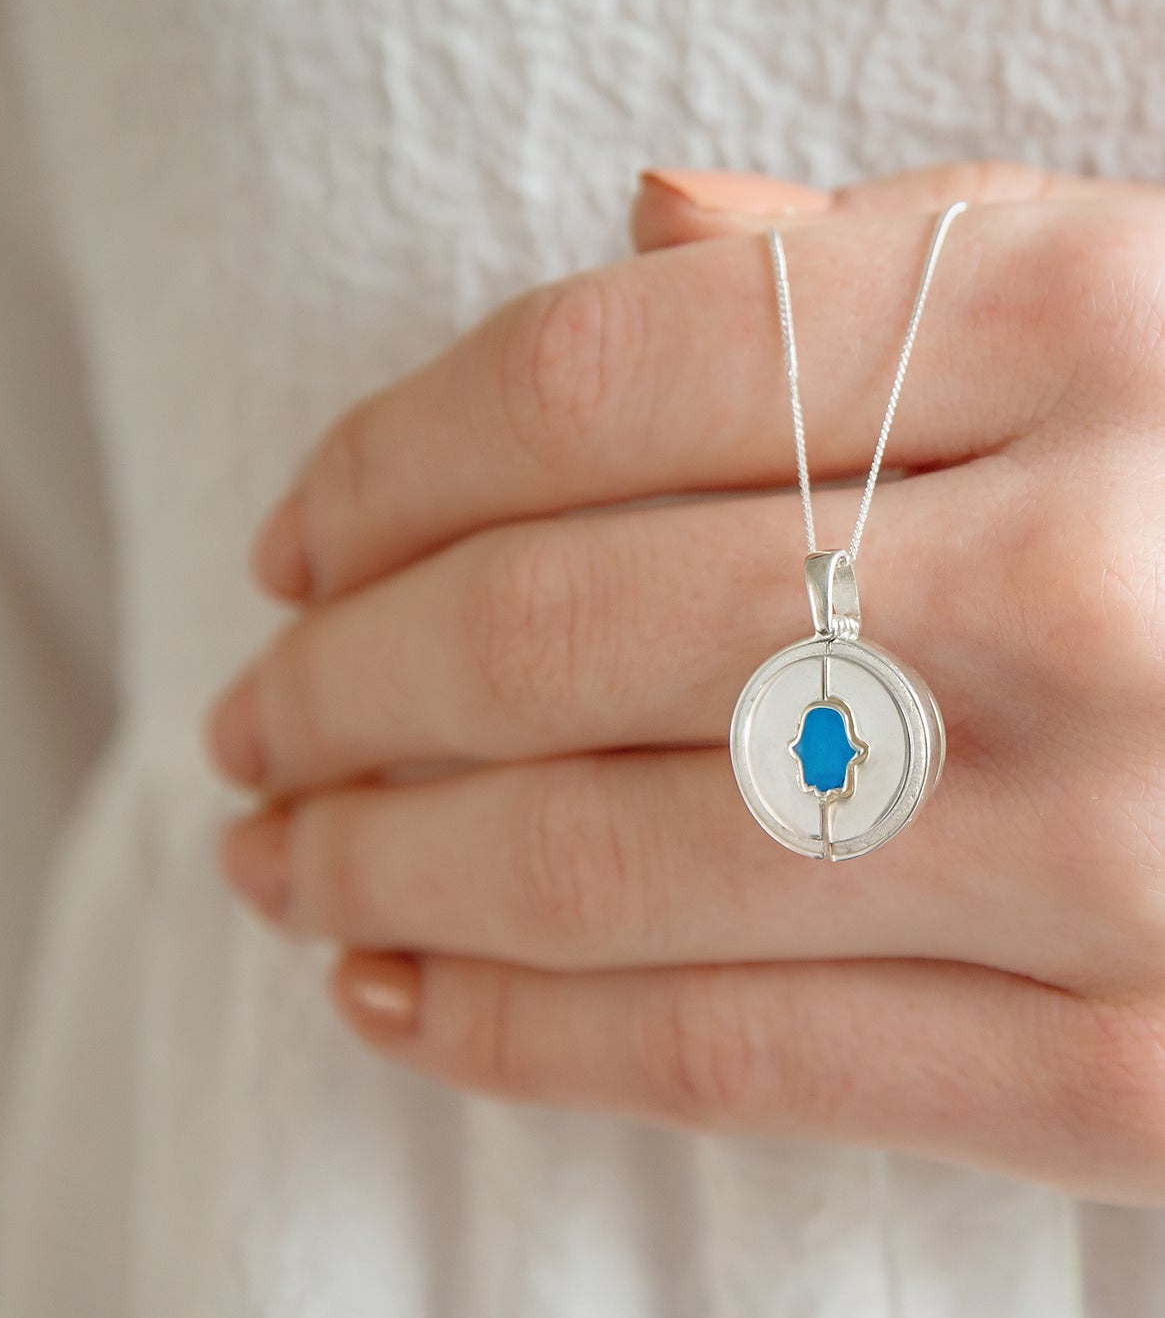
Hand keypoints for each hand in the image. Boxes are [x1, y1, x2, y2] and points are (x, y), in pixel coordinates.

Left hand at [209, 163, 1164, 1203]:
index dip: (387, 471)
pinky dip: (517, 1037)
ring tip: (273, 860)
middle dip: (340, 689)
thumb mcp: (1144, 318)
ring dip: (378, 864)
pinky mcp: (1123, 1080)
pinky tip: (393, 1000)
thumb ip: (893, 275)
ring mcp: (1103, 838)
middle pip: (550, 626)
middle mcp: (1079, 569)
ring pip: (597, 855)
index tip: (290, 551)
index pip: (593, 375)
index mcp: (1088, 318)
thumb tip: (649, 237)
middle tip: (242, 726)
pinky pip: (726, 1057)